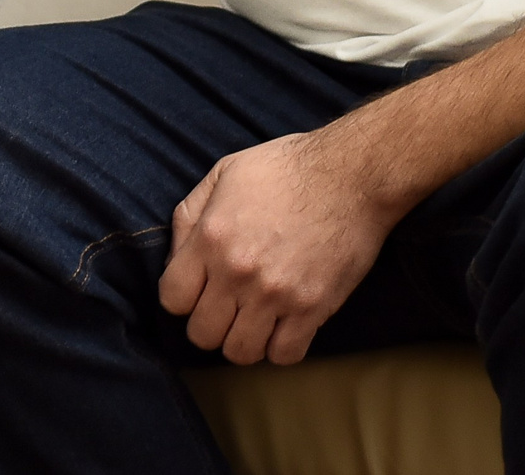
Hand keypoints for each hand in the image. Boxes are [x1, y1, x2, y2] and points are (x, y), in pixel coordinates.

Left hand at [158, 130, 396, 365]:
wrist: (352, 174)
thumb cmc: (287, 168)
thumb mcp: (225, 173)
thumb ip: (190, 216)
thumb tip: (174, 261)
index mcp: (211, 238)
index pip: (172, 300)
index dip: (182, 297)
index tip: (200, 289)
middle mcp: (237, 272)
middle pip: (202, 334)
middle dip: (211, 323)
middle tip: (229, 307)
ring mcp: (275, 294)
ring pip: (239, 353)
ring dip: (244, 340)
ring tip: (256, 320)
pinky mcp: (312, 308)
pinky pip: (284, 356)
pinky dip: (281, 348)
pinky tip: (285, 326)